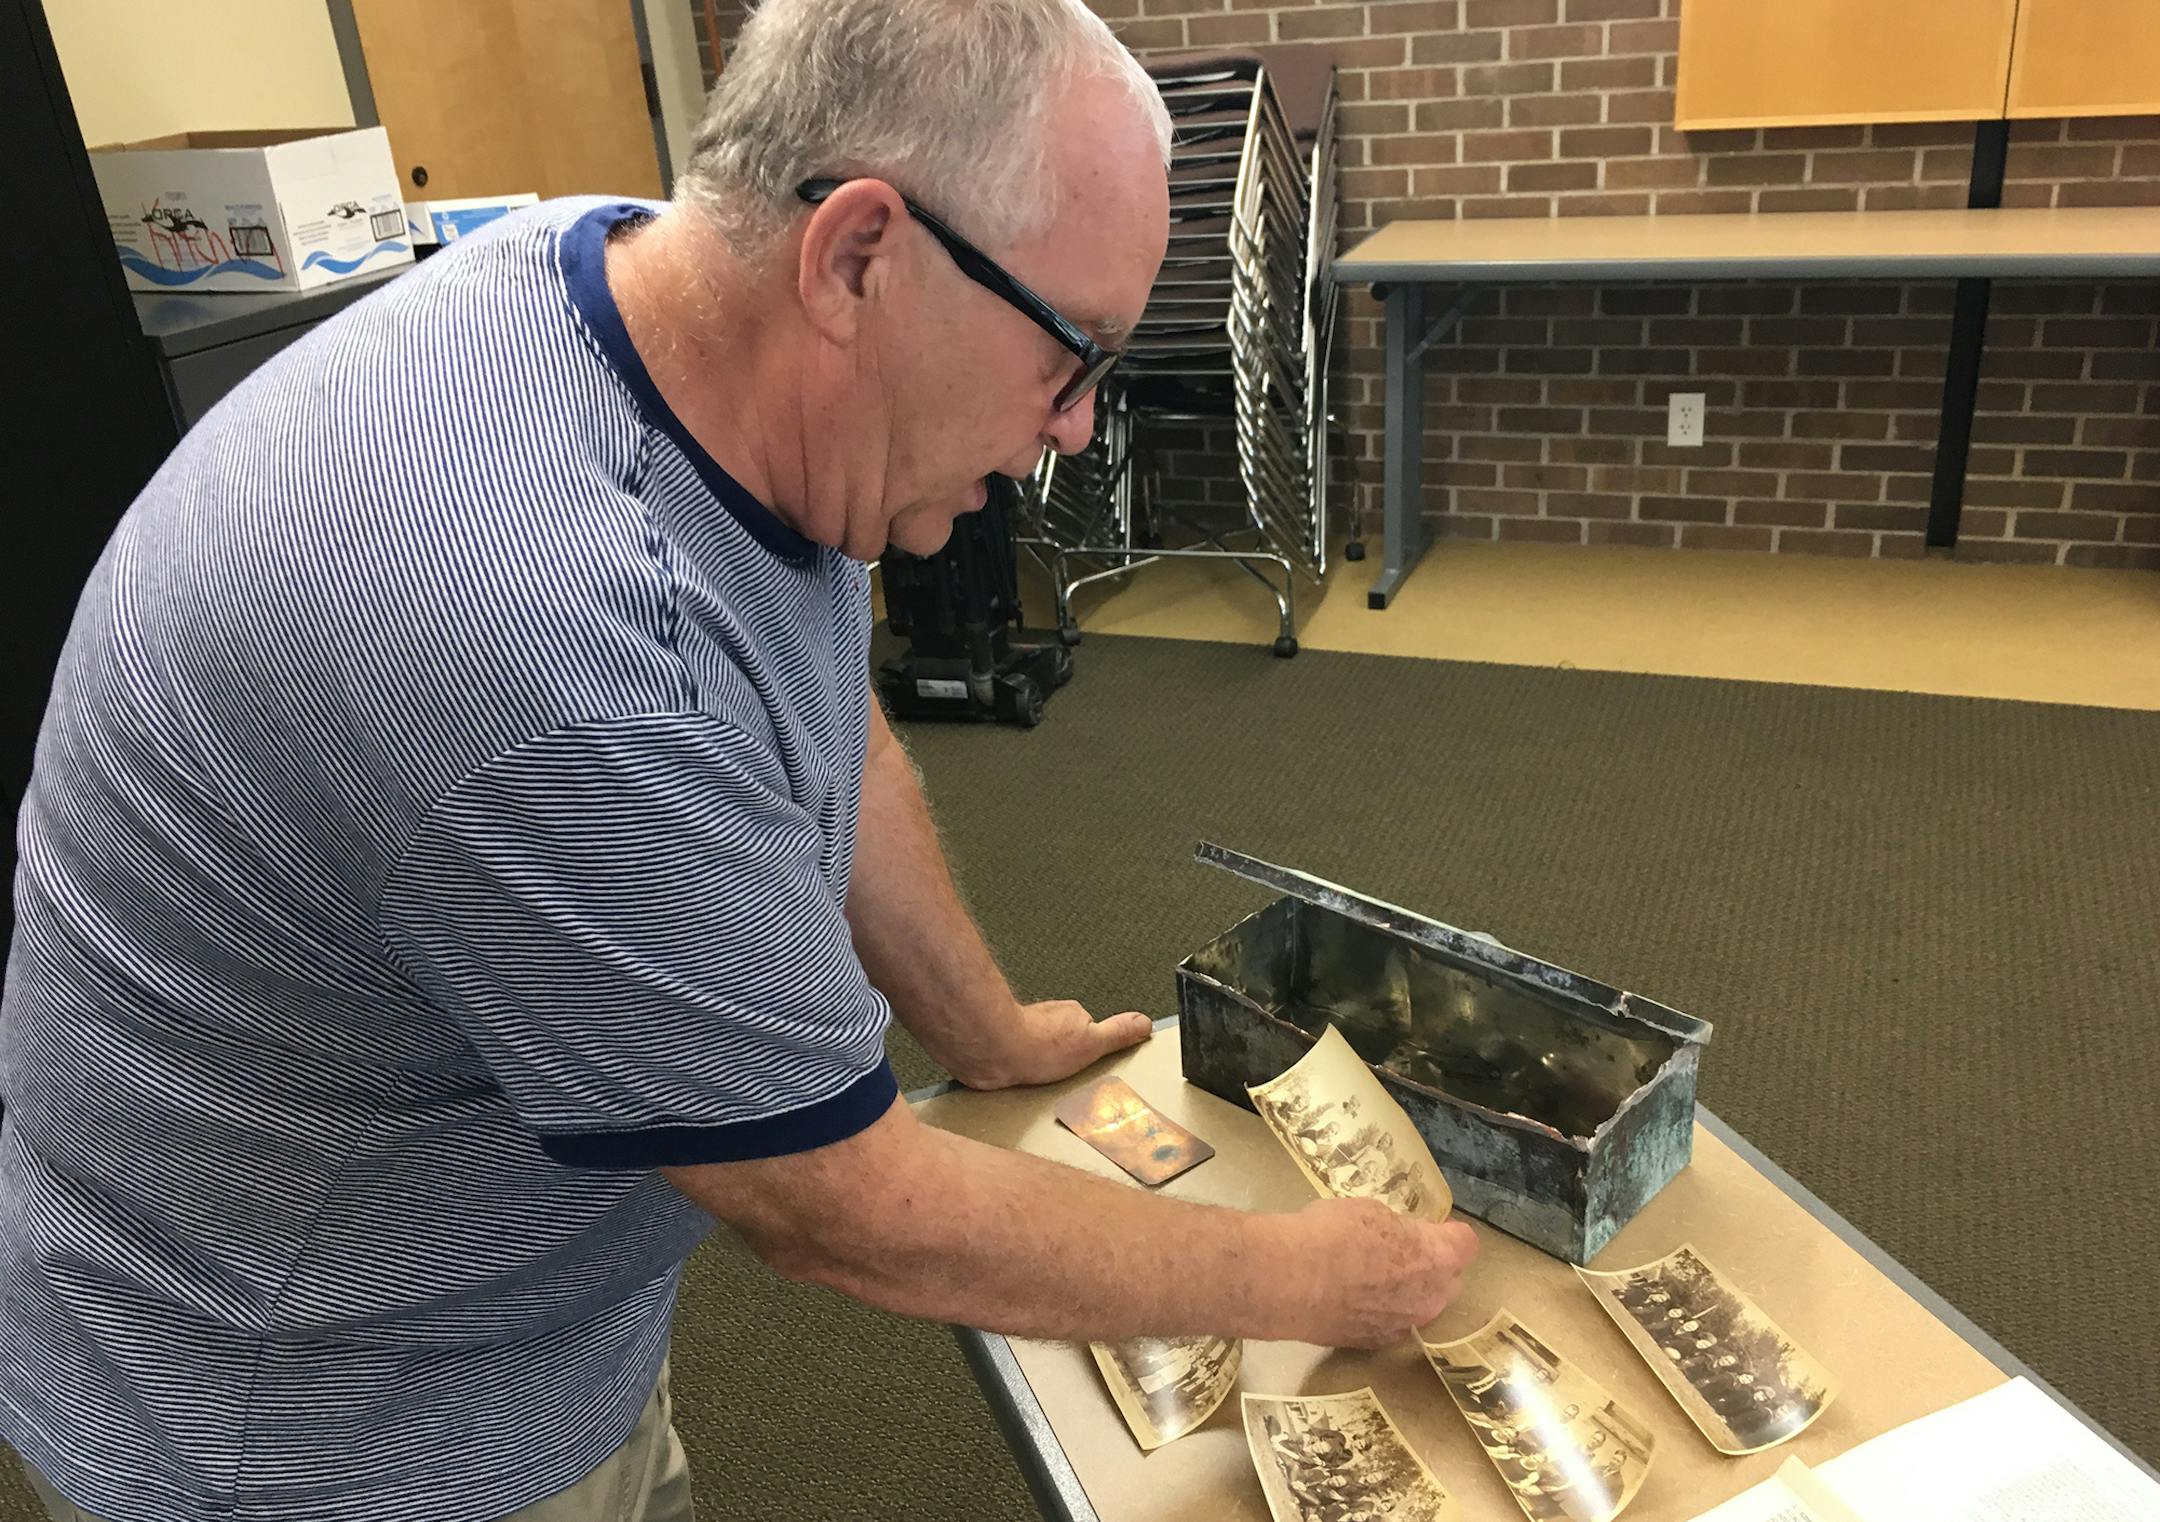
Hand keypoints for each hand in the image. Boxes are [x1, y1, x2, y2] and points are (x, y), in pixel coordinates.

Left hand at [958, 1000, 1153, 1089]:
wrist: (992, 1050)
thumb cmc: (1036, 1046)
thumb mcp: (1091, 1042)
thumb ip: (1118, 1033)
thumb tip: (1145, 1023)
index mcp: (1072, 1013)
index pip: (1090, 1031)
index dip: (1090, 1050)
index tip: (1088, 1063)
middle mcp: (1048, 1017)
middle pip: (1065, 1040)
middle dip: (1065, 1058)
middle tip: (1065, 1076)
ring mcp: (1024, 1029)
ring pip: (1041, 1050)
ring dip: (1042, 1063)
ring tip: (1043, 1080)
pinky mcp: (1004, 1045)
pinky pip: (1019, 1059)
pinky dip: (1021, 1068)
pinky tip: (1022, 1079)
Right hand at [1264, 1197, 1480, 1348]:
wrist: (1290, 1281)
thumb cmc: (1332, 1234)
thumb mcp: (1372, 1212)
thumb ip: (1399, 1230)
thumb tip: (1402, 1239)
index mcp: (1437, 1258)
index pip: (1466, 1243)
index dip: (1449, 1233)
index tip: (1430, 1228)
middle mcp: (1431, 1298)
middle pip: (1449, 1279)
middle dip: (1433, 1266)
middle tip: (1400, 1251)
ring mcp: (1404, 1326)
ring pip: (1420, 1306)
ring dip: (1408, 1292)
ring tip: (1370, 1277)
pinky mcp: (1375, 1344)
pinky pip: (1391, 1324)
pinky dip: (1380, 1312)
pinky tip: (1351, 1300)